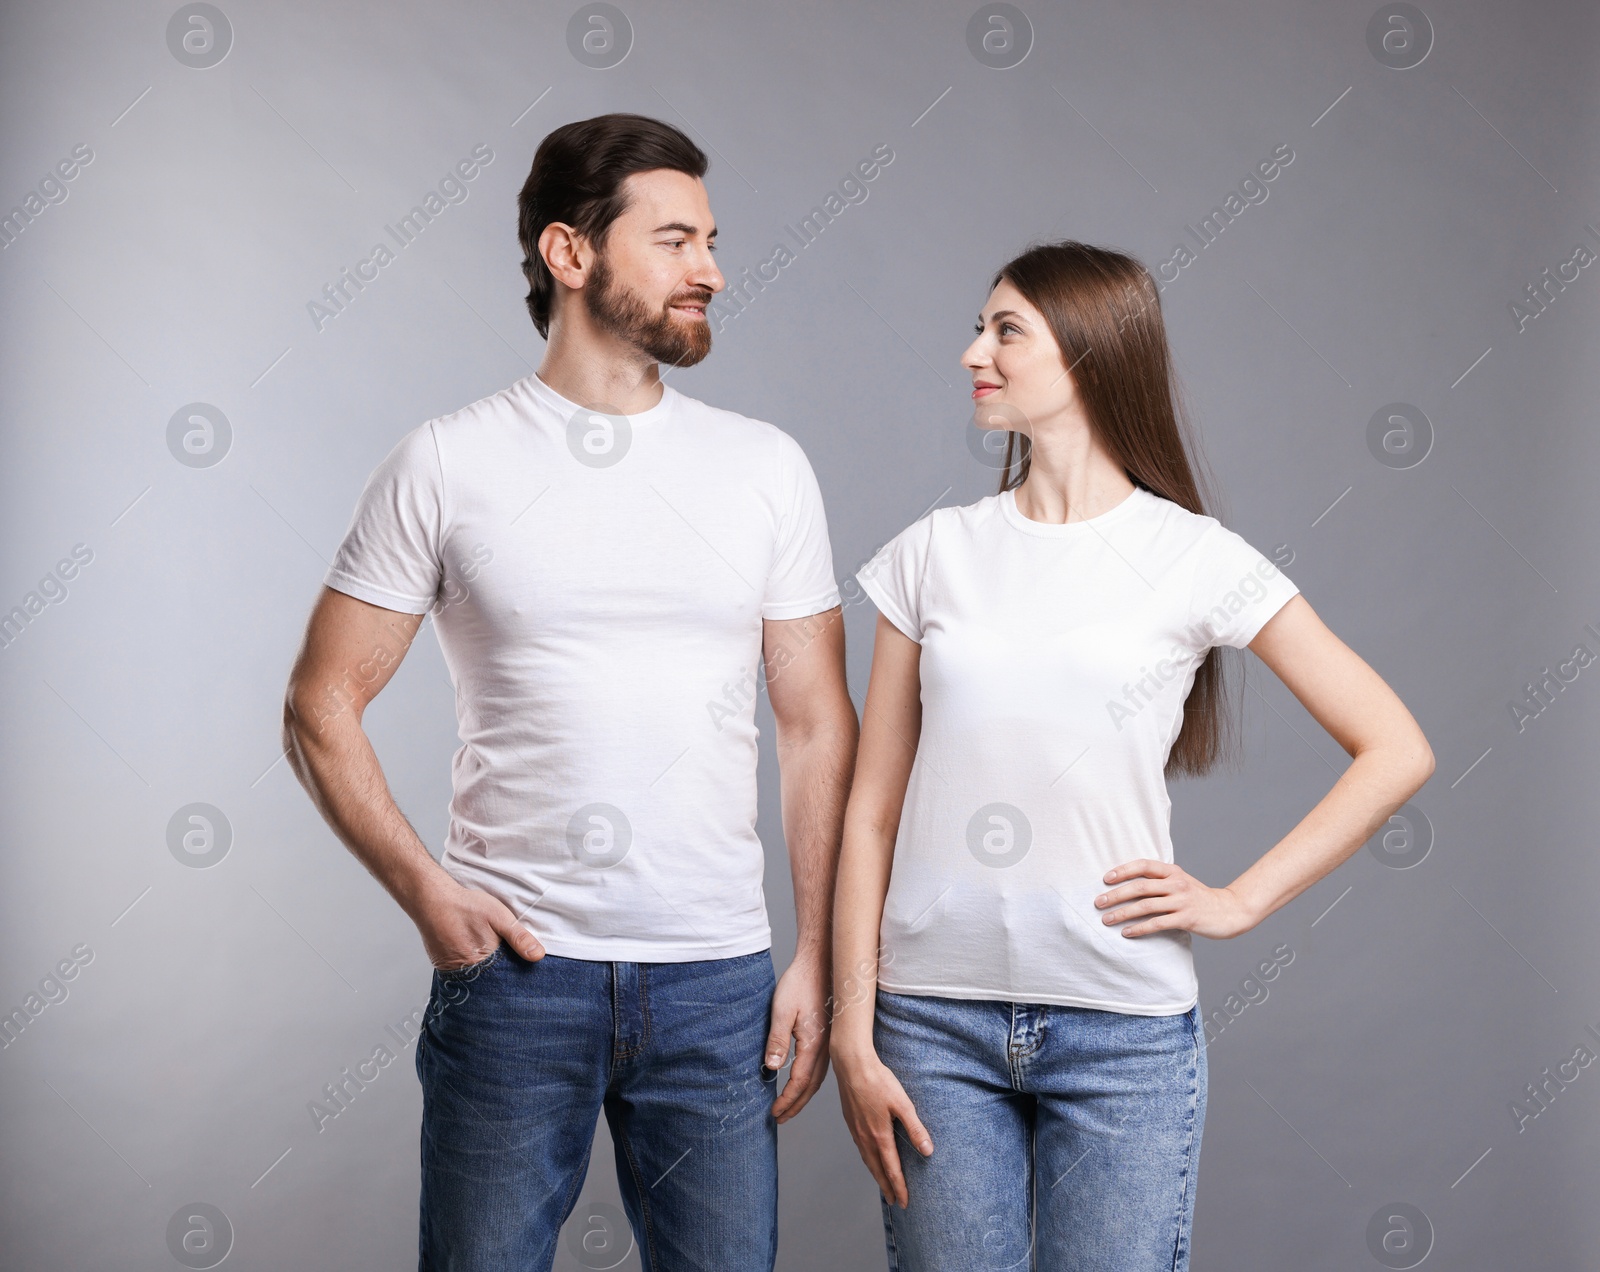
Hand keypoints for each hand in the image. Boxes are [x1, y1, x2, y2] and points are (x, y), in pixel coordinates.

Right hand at [412, 877, 544, 970]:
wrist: (432, 899)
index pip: (504, 979)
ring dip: (483, 970)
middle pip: (489, 980)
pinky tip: (473, 953)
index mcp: (482, 963)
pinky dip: (469, 966)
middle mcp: (465, 972)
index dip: (514, 974)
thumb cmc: (465, 906)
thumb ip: (518, 937)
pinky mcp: (442, 965)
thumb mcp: (499, 917)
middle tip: (503, 960)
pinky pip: (461, 972)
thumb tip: (538, 956)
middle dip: (499, 975)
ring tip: (487, 956)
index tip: (522, 972)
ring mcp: (451, 970)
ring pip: (475, 976)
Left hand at [765, 955, 830, 1122]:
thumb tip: (772, 1068)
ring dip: (804, 1094)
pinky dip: (811, 1081)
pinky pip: (821, 1066)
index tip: (775, 1112)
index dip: (787, 1100)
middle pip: (812, 1086)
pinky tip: (804, 1081)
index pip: (800, 1081)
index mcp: (814, 1044)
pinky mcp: (829, 1035)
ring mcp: (830, 1042)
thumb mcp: (781, 1010)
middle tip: (781, 1118)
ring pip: (819, 1078)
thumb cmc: (800, 983)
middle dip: (796, 1104)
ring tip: (790, 1106)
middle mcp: (826, 1047)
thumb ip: (777, 1040)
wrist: (820, 963)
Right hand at [833, 1048, 931, 1207]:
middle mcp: (865, 1137)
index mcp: (879, 1136)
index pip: (891, 1169)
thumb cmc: (878, 1080)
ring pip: (867, 1160)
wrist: (852, 1064)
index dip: (900, 1187)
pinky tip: (870, 1157)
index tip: (905, 1203)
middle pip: (877, 1170)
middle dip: (887, 1187)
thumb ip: (915, 1128)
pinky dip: (867, 1160)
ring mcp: (856, 1130)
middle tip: (895, 1202)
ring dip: (876, 1175)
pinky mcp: (851, 1121)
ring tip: (883, 1185)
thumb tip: (928, 1151)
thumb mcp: (903, 1103)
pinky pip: (860, 1148)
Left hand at [1095, 859, 1257, 939]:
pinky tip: (1127, 933)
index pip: (1144, 865)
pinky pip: (1157, 923)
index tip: (1105, 879)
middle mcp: (1177, 883)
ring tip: (1107, 920)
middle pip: (1140, 886)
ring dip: (1123, 913)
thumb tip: (1129, 884)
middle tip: (1098, 902)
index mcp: (1173, 871)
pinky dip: (1139, 928)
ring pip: (1145, 906)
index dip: (1123, 870)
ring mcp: (1182, 901)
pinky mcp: (1186, 919)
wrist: (1230, 911)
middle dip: (1116, 894)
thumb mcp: (1181, 882)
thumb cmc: (1200, 898)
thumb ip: (1161, 881)